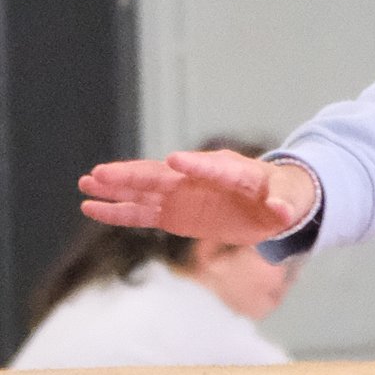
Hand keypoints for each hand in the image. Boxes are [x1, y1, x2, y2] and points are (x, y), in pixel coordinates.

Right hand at [79, 147, 315, 246]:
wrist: (273, 201)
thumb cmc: (283, 194)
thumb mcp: (290, 200)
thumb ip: (284, 205)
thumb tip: (282, 212)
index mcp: (232, 172)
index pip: (213, 168)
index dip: (196, 165)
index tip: (175, 161)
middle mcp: (198, 178)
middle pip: (162, 175)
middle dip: (133, 174)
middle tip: (102, 172)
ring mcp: (182, 195)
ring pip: (142, 191)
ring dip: (114, 188)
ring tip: (84, 183)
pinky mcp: (173, 213)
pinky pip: (141, 213)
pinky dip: (117, 211)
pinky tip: (90, 208)